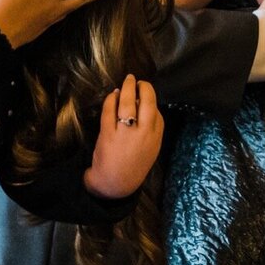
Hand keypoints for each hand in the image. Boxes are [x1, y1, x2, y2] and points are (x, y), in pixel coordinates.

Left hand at [84, 74, 163, 198]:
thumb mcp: (151, 149)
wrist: (115, 184)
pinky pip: (110, 110)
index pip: (157, 111)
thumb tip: (145, 104)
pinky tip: (113, 95)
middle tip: (138, 81)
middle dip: (143, 87)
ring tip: (127, 81)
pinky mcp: (108, 134)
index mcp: (156, 137)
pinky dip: (112, 99)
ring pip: (128, 102)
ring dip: (127, 88)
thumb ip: (152, 129)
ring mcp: (126, 133)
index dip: (150, 100)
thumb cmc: (133, 165)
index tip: (144, 94)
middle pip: (146, 102)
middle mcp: (144, 133)